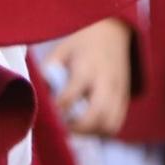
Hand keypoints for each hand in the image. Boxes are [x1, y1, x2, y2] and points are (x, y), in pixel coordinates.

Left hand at [44, 18, 132, 135]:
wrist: (113, 31)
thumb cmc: (82, 42)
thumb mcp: (61, 49)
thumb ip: (49, 71)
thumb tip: (39, 95)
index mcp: (87, 66)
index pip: (72, 93)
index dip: (58, 107)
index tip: (48, 113)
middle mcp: (106, 81)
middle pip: (97, 114)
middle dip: (77, 127)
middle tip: (62, 127)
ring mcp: (118, 91)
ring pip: (110, 124)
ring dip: (91, 132)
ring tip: (74, 128)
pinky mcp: (125, 98)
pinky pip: (116, 123)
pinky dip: (100, 130)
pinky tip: (87, 126)